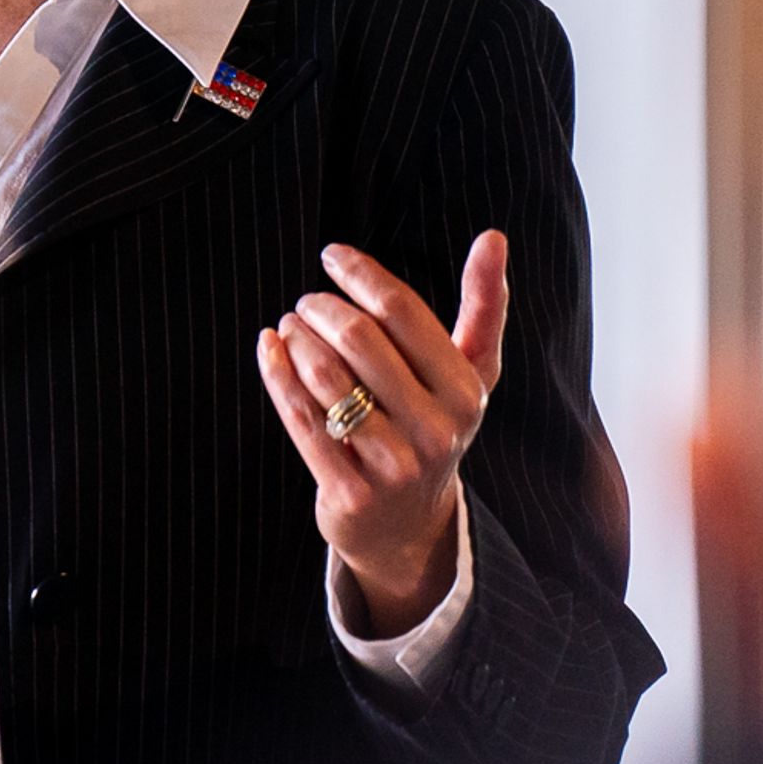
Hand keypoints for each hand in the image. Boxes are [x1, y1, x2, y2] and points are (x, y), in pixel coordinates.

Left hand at [255, 232, 507, 637]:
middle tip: (305, 301)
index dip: (361, 275)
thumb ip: (483, 307)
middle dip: (323, 309)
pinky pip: (301, 419)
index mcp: (465, 392)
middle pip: (360, 341)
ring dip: (297, 340)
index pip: (403, 312)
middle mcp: (435, 430)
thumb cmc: (434, 427)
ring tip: (288, 324)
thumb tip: (493, 236)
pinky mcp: (349, 492)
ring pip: (326, 379)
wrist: (408, 527)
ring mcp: (392, 465)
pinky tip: (269, 349)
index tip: (331, 255)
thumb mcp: (472, 374)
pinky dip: (277, 375)